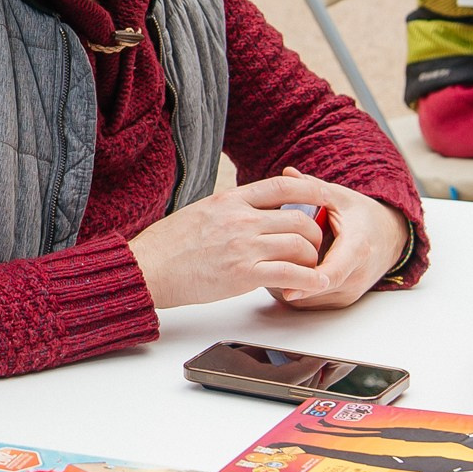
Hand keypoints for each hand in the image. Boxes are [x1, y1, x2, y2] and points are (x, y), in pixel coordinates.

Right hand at [129, 173, 402, 310]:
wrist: (147, 269)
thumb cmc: (167, 245)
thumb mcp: (201, 211)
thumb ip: (231, 209)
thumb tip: (252, 210)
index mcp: (230, 199)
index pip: (282, 187)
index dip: (311, 190)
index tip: (325, 196)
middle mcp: (241, 219)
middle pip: (299, 220)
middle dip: (314, 234)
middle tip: (313, 246)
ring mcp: (244, 246)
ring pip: (300, 246)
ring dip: (312, 259)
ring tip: (309, 268)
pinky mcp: (244, 274)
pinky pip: (291, 274)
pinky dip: (310, 280)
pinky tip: (316, 284)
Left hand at [267, 169, 413, 310]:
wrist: (390, 238)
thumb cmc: (362, 216)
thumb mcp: (340, 198)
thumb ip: (313, 188)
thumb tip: (288, 173)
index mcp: (358, 248)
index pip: (333, 272)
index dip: (309, 282)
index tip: (286, 287)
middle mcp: (356, 275)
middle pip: (317, 288)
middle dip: (289, 278)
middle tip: (264, 264)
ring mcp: (350, 292)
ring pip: (313, 298)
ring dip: (290, 285)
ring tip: (271, 264)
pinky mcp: (343, 300)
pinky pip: (315, 301)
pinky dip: (299, 289)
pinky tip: (285, 272)